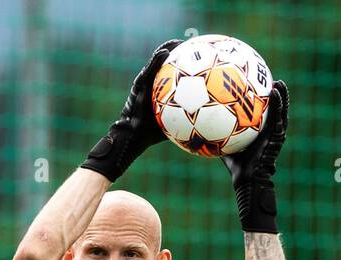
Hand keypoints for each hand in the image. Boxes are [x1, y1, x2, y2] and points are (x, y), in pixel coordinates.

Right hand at [80, 39, 181, 182]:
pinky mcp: (138, 86)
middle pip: (165, 63)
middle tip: (190, 44)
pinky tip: (166, 52)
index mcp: (159, 91)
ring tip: (177, 42)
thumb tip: (208, 124)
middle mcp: (151, 84)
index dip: (182, 63)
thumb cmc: (151, 134)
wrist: (133, 137)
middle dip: (176, 51)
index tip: (195, 56)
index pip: (171, 73)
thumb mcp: (174, 125)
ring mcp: (144, 83)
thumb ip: (187, 119)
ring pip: (155, 62)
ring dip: (166, 49)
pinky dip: (156, 60)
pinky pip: (149, 70)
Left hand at [221, 79, 288, 232]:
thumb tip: (199, 126)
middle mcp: (269, 132)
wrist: (247, 179)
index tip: (258, 86)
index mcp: (260, 133)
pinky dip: (278, 104)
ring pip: (281, 112)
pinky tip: (275, 92)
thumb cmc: (236, 166)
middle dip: (274, 95)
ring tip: (279, 82)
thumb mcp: (224, 146)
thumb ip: (216, 135)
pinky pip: (278, 117)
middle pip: (274, 110)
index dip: (263, 100)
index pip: (263, 113)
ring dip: (282, 96)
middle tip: (270, 80)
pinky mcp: (277, 137)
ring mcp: (275, 134)